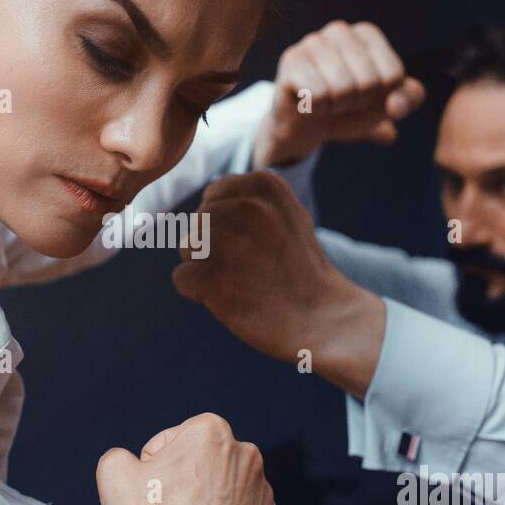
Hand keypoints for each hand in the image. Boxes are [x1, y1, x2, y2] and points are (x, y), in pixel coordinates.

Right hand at [95, 412, 281, 504]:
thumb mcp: (113, 475)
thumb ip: (120, 455)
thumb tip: (133, 463)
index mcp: (212, 432)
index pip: (171, 443)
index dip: (152, 468)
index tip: (151, 494)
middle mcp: (247, 456)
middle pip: (202, 466)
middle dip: (185, 484)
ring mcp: (264, 495)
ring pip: (225, 494)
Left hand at [172, 171, 384, 396]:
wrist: (323, 319)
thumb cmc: (300, 270)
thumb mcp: (286, 215)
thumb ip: (249, 199)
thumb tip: (208, 194)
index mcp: (264, 184)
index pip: (212, 197)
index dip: (226, 226)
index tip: (257, 246)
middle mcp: (247, 207)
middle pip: (197, 222)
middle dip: (213, 247)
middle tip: (252, 269)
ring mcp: (230, 242)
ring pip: (186, 248)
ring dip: (206, 268)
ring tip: (243, 281)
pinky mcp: (215, 278)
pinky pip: (181, 278)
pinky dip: (198, 293)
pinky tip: (231, 298)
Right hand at [253, 20, 425, 167]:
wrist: (305, 126)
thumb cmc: (349, 109)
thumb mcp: (386, 106)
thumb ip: (408, 100)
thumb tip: (396, 107)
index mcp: (367, 34)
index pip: (393, 75)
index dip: (382, 98)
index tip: (365, 95)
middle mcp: (339, 30)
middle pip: (368, 81)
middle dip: (357, 103)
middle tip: (342, 101)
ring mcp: (312, 42)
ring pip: (343, 88)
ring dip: (336, 107)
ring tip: (326, 101)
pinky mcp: (291, 60)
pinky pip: (318, 95)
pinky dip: (316, 108)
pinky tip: (308, 102)